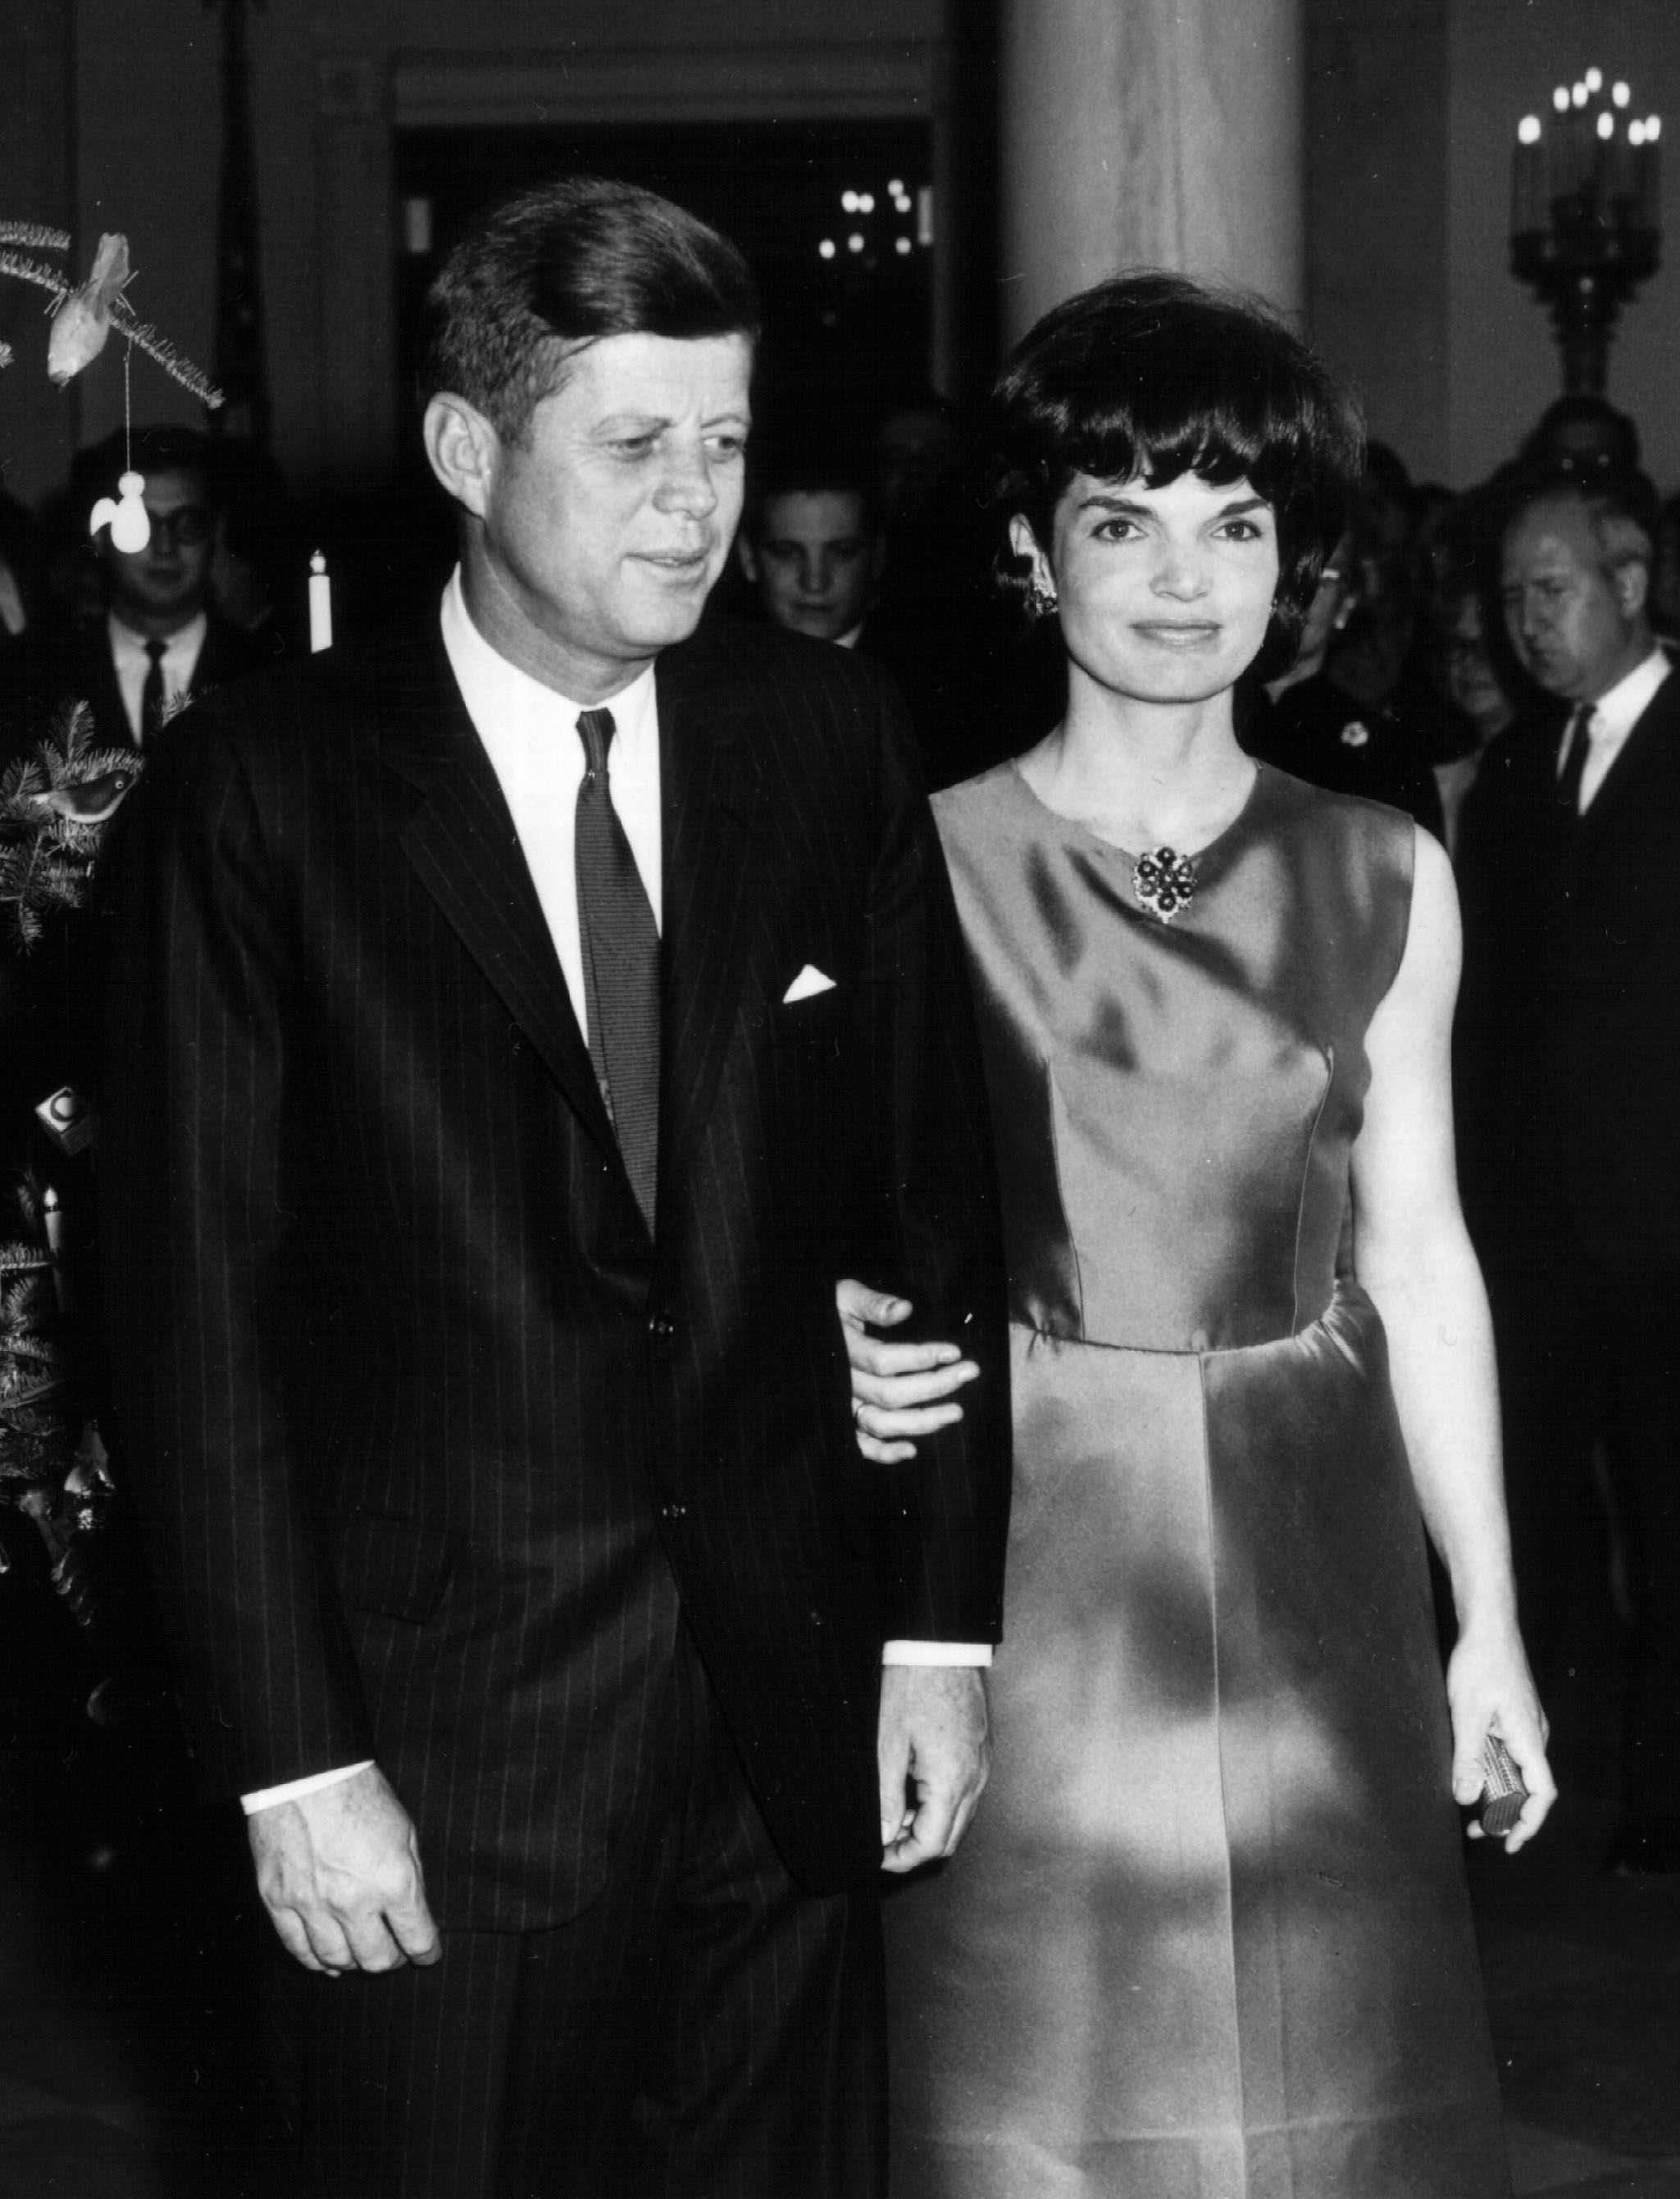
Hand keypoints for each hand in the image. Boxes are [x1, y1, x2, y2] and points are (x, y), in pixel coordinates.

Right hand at [248, 1763, 442, 1973]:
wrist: (305, 1772)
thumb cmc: (359, 1793)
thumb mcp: (404, 1830)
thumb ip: (410, 1876)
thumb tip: (412, 1912)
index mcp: (393, 1880)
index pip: (417, 1938)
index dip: (426, 1952)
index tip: (427, 1955)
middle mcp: (354, 1901)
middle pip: (377, 1960)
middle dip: (391, 1960)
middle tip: (394, 1953)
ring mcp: (312, 1905)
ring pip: (337, 1960)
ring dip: (354, 1963)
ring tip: (361, 1955)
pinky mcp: (279, 1902)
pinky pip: (298, 1949)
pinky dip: (315, 1961)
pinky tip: (327, 1960)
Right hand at [836, 1278, 978, 1462]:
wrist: (795, 1330)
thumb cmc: (826, 1308)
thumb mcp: (844, 1295)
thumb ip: (872, 1302)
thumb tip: (905, 1308)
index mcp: (841, 1349)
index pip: (883, 1360)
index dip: (920, 1357)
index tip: (953, 1351)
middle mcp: (840, 1382)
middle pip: (890, 1394)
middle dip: (934, 1385)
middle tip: (969, 1372)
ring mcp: (840, 1405)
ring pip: (880, 1423)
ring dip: (920, 1422)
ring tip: (955, 1412)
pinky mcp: (840, 1420)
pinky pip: (860, 1445)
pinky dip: (883, 1453)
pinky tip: (911, 1450)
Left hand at [877, 1664, 989, 1873]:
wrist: (941, 1645)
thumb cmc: (913, 1686)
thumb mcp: (888, 1744)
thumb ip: (887, 1796)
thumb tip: (884, 1834)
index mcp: (952, 1781)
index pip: (933, 1845)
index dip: (903, 1859)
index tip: (879, 1857)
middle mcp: (975, 1779)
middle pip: (951, 1838)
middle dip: (916, 1848)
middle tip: (883, 1842)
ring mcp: (983, 1765)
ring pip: (960, 1817)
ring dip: (929, 1826)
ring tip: (894, 1813)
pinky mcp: (982, 1751)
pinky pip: (966, 1793)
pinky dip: (942, 1804)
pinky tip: (915, 1789)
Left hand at [1446, 1620, 1555, 1852]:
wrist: (1488, 1623)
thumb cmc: (1480, 1661)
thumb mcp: (1466, 1712)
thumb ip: (1467, 1757)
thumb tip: (1466, 1798)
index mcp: (1529, 1738)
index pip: (1542, 1793)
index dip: (1529, 1823)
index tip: (1508, 1844)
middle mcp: (1534, 1736)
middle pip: (1527, 1787)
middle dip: (1504, 1813)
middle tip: (1473, 1829)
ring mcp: (1525, 1726)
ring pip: (1516, 1770)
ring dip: (1496, 1790)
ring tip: (1467, 1803)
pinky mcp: (1513, 1717)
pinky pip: (1508, 1753)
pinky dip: (1492, 1769)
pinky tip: (1470, 1769)